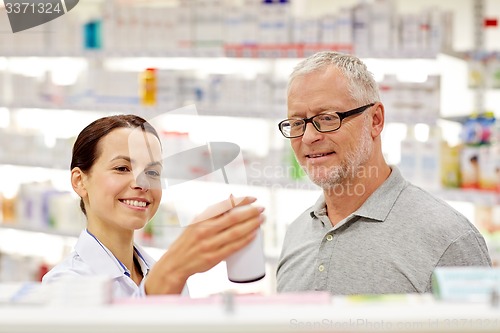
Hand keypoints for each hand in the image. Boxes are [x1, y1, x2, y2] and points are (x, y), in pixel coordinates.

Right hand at [145, 196, 264, 294]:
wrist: (176, 262)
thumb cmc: (190, 240)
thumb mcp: (197, 223)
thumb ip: (213, 213)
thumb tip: (232, 199)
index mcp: (201, 218)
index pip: (224, 205)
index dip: (241, 201)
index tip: (253, 198)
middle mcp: (204, 230)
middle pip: (233, 218)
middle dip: (250, 212)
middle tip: (262, 209)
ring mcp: (209, 244)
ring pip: (235, 232)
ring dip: (251, 225)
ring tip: (261, 220)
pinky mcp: (213, 257)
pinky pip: (233, 247)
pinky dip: (245, 240)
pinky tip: (254, 235)